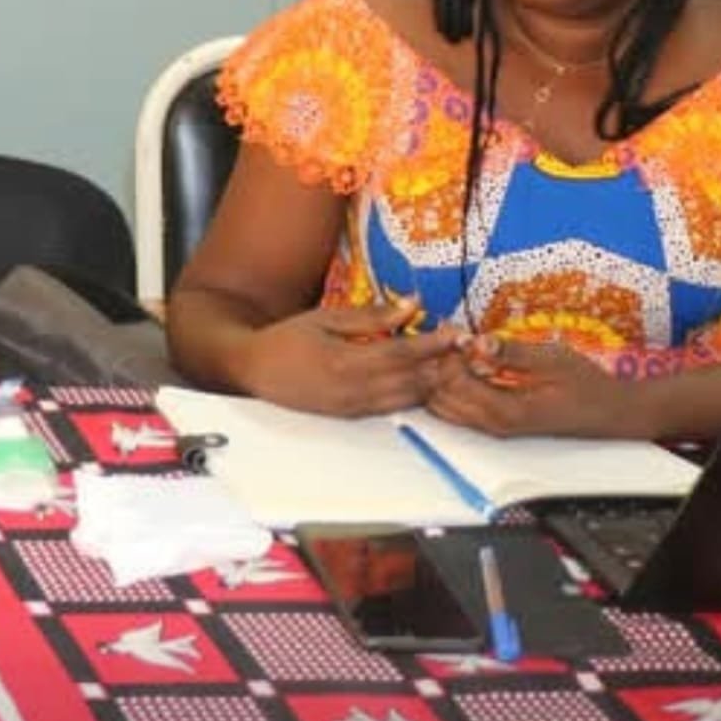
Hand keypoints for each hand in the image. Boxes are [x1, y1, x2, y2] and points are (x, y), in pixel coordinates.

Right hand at [239, 298, 456, 416]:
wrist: (251, 371)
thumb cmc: (287, 338)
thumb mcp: (326, 318)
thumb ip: (371, 317)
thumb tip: (413, 304)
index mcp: (345, 362)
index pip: (401, 354)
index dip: (433, 344)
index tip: (457, 332)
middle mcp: (352, 391)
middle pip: (411, 382)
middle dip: (442, 367)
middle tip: (469, 350)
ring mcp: (352, 408)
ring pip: (406, 399)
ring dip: (433, 384)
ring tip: (456, 365)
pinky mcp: (350, 417)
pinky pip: (392, 408)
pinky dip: (414, 396)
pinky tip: (428, 383)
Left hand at [426, 334, 636, 437]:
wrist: (607, 412)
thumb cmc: (584, 384)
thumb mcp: (553, 360)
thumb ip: (513, 353)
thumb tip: (478, 341)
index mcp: (504, 410)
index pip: (453, 383)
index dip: (449, 354)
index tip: (457, 330)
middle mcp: (492, 424)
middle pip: (440, 398)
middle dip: (440, 365)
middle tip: (453, 336)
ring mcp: (493, 426)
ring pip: (445, 405)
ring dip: (445, 375)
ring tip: (460, 346)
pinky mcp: (496, 422)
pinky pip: (460, 407)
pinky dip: (454, 384)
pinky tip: (470, 361)